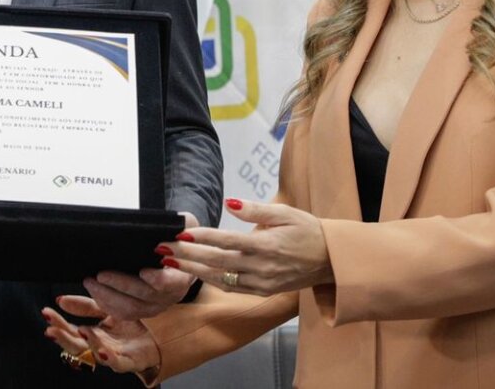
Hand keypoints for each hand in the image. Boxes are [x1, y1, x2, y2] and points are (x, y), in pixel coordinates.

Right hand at [42, 294, 160, 376]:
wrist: (163, 330)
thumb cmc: (132, 322)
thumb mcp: (106, 307)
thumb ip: (84, 305)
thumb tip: (60, 300)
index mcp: (94, 334)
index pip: (71, 330)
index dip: (58, 323)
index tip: (46, 313)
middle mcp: (101, 346)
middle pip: (78, 346)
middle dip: (64, 338)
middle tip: (52, 330)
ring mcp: (116, 355)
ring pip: (96, 355)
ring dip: (87, 345)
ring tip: (81, 332)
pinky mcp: (132, 361)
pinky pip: (120, 363)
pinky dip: (110, 358)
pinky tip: (103, 350)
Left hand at [82, 211, 199, 318]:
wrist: (177, 260)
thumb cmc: (174, 241)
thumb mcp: (181, 229)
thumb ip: (179, 226)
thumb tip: (170, 225)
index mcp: (180, 277)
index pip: (170, 282)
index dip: (158, 279)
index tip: (143, 271)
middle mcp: (169, 296)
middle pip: (144, 296)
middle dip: (120, 285)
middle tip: (100, 274)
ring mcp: (155, 307)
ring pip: (131, 309)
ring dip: (107, 296)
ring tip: (89, 282)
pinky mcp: (141, 311)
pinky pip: (122, 313)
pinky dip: (106, 303)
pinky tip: (94, 291)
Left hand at [159, 198, 332, 295]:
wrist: (331, 259)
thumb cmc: (307, 230)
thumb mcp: (285, 213)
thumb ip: (255, 210)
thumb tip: (229, 204)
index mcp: (267, 245)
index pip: (227, 241)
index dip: (202, 238)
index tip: (180, 233)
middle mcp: (261, 267)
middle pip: (217, 262)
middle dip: (187, 256)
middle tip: (163, 249)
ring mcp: (261, 283)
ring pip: (220, 278)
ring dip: (193, 270)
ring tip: (169, 262)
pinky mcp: (262, 291)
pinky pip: (231, 287)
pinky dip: (210, 280)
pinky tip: (194, 273)